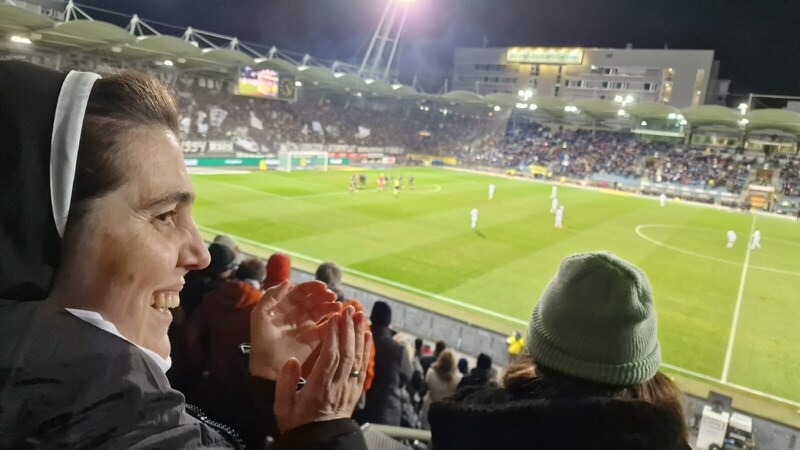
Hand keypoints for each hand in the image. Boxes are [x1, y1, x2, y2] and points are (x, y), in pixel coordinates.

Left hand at [249, 281, 340, 379]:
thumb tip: (287, 281)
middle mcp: (298, 313)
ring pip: (322, 311)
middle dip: (325, 295)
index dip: (313, 287)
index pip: (302, 291)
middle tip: (333, 296)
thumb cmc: (262, 340)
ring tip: (338, 306)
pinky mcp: (314, 338)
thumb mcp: (260, 315)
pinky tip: (339, 318)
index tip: (323, 286)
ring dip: (331, 306)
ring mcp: (307, 325)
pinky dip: (334, 322)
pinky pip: (326, 327)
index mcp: (286, 305)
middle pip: (315, 299)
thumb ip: (271, 296)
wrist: (268, 366)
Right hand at [274, 306, 371, 432]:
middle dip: (348, 329)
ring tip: (359, 314)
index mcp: (319, 389)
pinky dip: (366, 349)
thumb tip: (291, 360)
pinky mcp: (355, 390)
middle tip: (348, 309)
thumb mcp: (283, 408)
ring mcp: (349, 388)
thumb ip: (285, 383)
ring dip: (358, 334)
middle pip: (346, 353)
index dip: (333, 337)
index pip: (329, 358)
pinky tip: (366, 335)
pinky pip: (363, 367)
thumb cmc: (299, 423)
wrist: (319, 441)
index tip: (333, 318)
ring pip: (357, 357)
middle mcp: (337, 386)